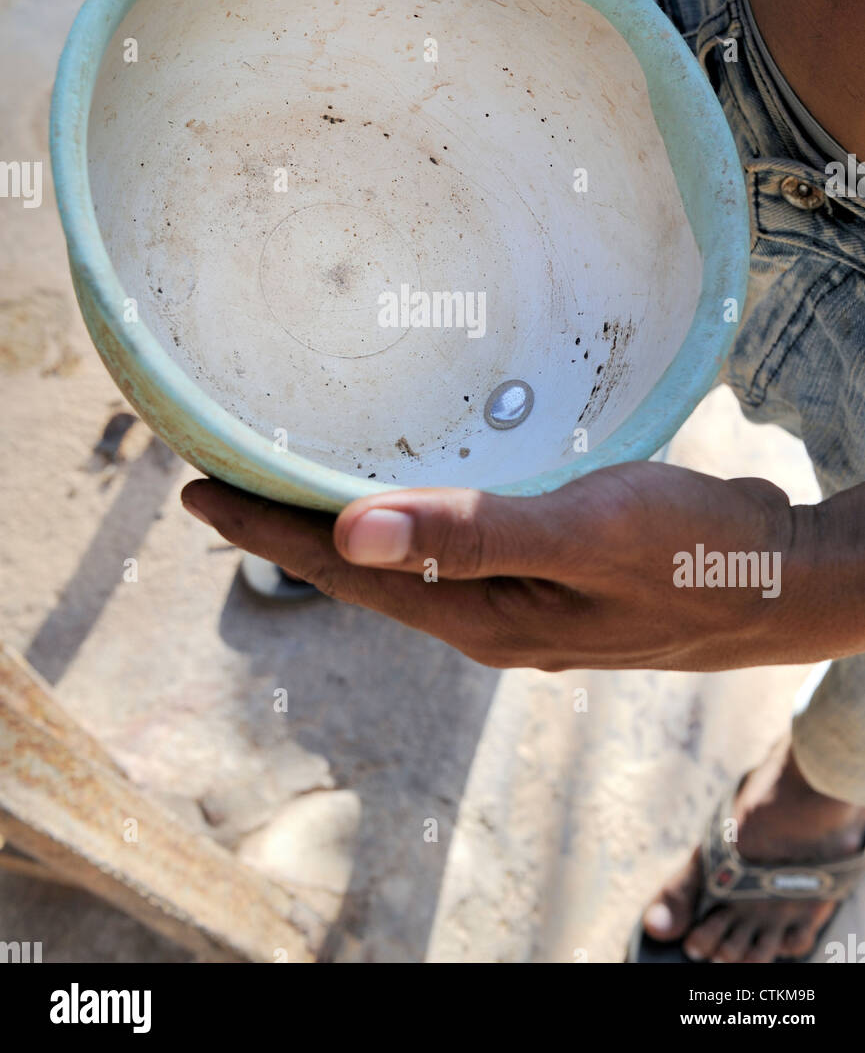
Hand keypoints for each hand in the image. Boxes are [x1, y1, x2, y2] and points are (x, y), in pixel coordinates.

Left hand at [181, 462, 832, 671]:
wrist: (784, 579)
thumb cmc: (695, 554)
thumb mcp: (586, 534)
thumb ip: (471, 533)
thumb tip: (348, 532)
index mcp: (480, 614)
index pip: (345, 570)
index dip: (264, 528)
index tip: (195, 488)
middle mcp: (487, 616)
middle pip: (364, 569)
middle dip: (287, 525)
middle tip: (226, 472)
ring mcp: (520, 601)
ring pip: (407, 559)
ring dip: (344, 520)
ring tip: (294, 479)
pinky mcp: (549, 576)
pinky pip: (453, 545)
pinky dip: (410, 514)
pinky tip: (408, 489)